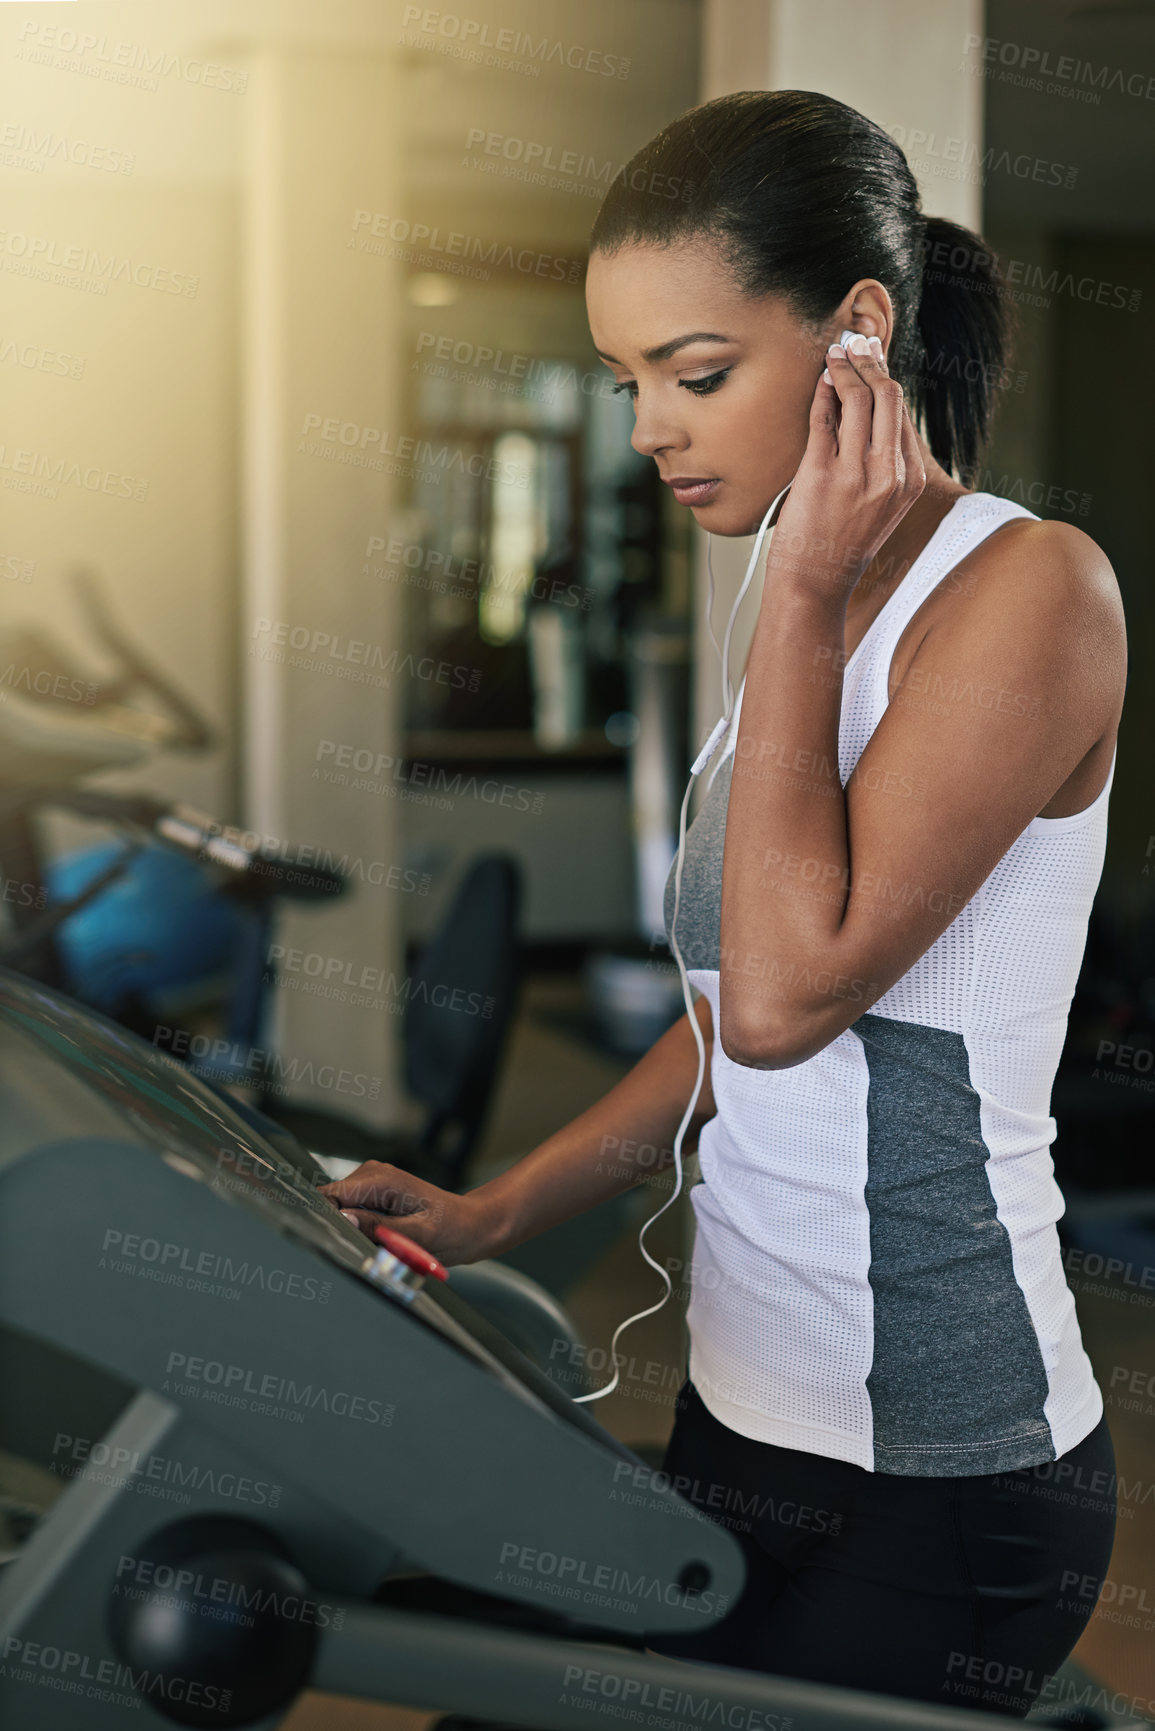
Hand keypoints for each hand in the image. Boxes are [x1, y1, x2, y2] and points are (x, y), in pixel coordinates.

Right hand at [319, 1160, 494, 1266]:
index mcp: (382, 1180)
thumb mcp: (417, 1236)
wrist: (470, 1225)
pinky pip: (353, 1210)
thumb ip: (378, 1226)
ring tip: (385, 1239)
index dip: (329, 1219)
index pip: (330, 1195)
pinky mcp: (375, 1192)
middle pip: (332, 1202)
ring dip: (354, 1228)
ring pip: (341, 1208)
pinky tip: (385, 1235)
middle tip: (374, 1244)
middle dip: (343, 1226)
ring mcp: (373, 1181)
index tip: (344, 1238)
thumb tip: (344, 1217)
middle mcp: (373, 1173)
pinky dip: (363, 1227)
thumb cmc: (452, 1230)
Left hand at [768, 334, 925, 602]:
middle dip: (870, 360)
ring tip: (834, 353)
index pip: (901, 412)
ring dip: (844, 368)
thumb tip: (874, 412)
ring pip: (857, 400)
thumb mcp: (881, 504)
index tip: (874, 354)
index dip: (886, 375)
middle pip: (887, 396)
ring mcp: (856, 475)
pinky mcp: (822, 475)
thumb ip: (884, 463)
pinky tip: (819, 382)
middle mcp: (889, 474)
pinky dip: (822, 394)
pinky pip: (824, 419)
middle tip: (855, 340)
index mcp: (909, 479)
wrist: (817, 582)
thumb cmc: (842, 542)